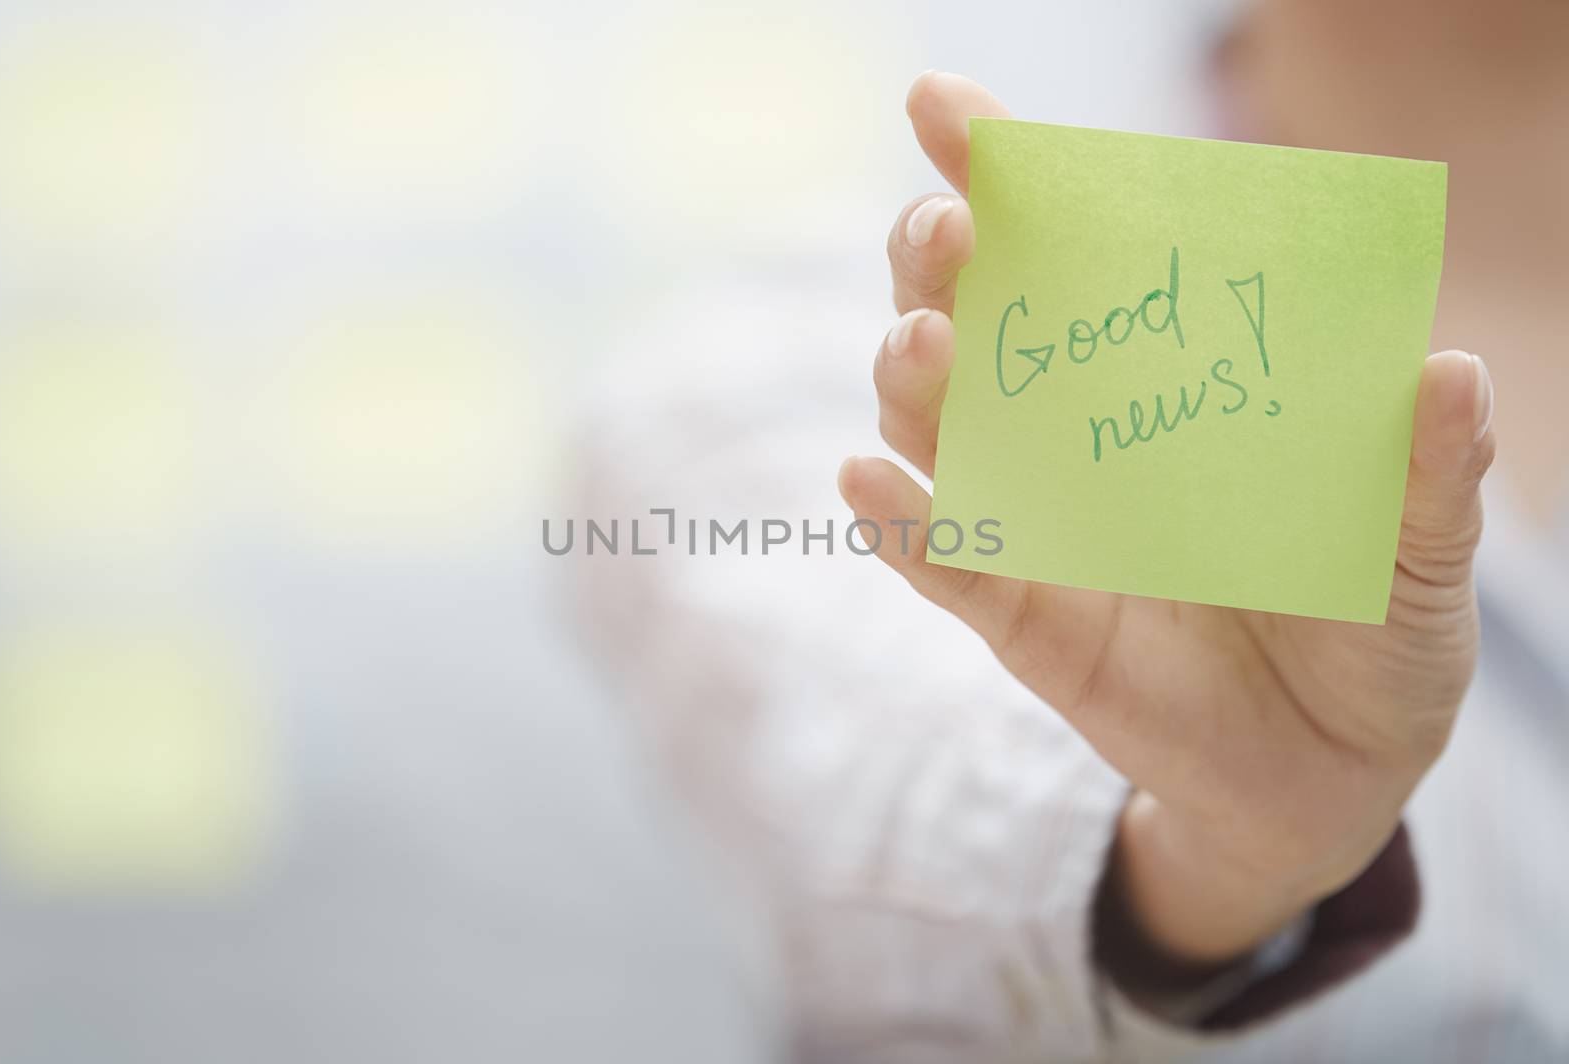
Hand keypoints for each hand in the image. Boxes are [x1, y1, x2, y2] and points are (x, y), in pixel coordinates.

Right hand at [841, 73, 1495, 979]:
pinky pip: (946, 562)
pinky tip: (868, 482)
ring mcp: (1041, 521)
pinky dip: (903, 524)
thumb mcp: (1419, 547)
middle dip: (941, 259)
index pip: (1071, 253)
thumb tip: (1450, 373)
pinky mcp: (1022, 619)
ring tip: (926, 341)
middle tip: (954, 231)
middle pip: (973, 316)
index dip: (1001, 176)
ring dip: (913, 376)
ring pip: (937, 424)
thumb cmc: (1371, 628)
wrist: (1331, 773)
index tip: (947, 108)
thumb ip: (1428, 472)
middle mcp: (1082, 431)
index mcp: (1166, 377)